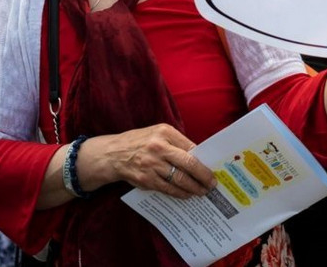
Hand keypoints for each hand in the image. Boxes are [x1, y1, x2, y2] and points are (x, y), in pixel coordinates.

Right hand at [87, 124, 213, 199]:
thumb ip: (176, 143)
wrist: (112, 154)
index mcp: (164, 132)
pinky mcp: (146, 179)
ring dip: (195, 188)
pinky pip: (168, 189)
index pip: (191, 148)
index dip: (204, 161)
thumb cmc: (139, 142)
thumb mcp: (156, 134)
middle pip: (189, 164)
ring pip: (180, 180)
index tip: (213, 169)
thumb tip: (199, 158)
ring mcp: (151, 164)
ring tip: (202, 191)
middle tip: (212, 184)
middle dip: (204, 176)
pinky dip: (180, 193)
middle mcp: (158, 147)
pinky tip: (187, 194)